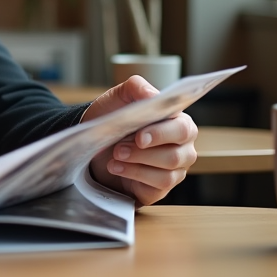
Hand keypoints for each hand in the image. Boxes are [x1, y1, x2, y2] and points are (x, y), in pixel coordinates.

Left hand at [81, 76, 197, 205]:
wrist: (94, 140)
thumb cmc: (114, 116)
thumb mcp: (120, 96)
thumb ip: (138, 87)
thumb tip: (153, 96)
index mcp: (179, 123)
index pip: (183, 129)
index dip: (161, 134)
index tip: (139, 136)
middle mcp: (182, 148)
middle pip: (176, 156)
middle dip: (144, 153)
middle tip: (119, 148)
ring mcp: (174, 171)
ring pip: (167, 175)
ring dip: (136, 165)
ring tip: (114, 157)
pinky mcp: (160, 189)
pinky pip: (156, 189)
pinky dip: (134, 177)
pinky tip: (117, 168)